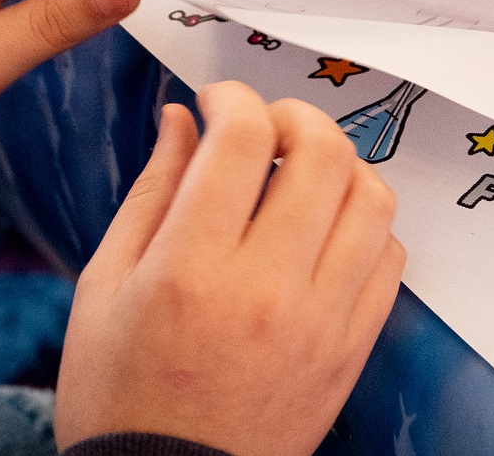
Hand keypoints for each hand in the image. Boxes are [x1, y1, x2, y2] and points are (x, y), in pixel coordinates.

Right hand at [55, 82, 405, 455]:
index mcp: (190, 269)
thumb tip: (182, 120)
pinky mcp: (350, 350)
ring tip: (301, 175)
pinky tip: (325, 230)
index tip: (218, 102)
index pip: (243, 139)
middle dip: (295, 116)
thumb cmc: (120, 394)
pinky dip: (365, 226)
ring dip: (340, 166)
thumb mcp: (104, 286)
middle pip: (324, 154)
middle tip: (267, 127)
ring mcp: (320, 321)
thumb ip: (151, 192)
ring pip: (372, 199)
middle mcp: (265, 289)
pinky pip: (389, 259)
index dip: (232, 97)